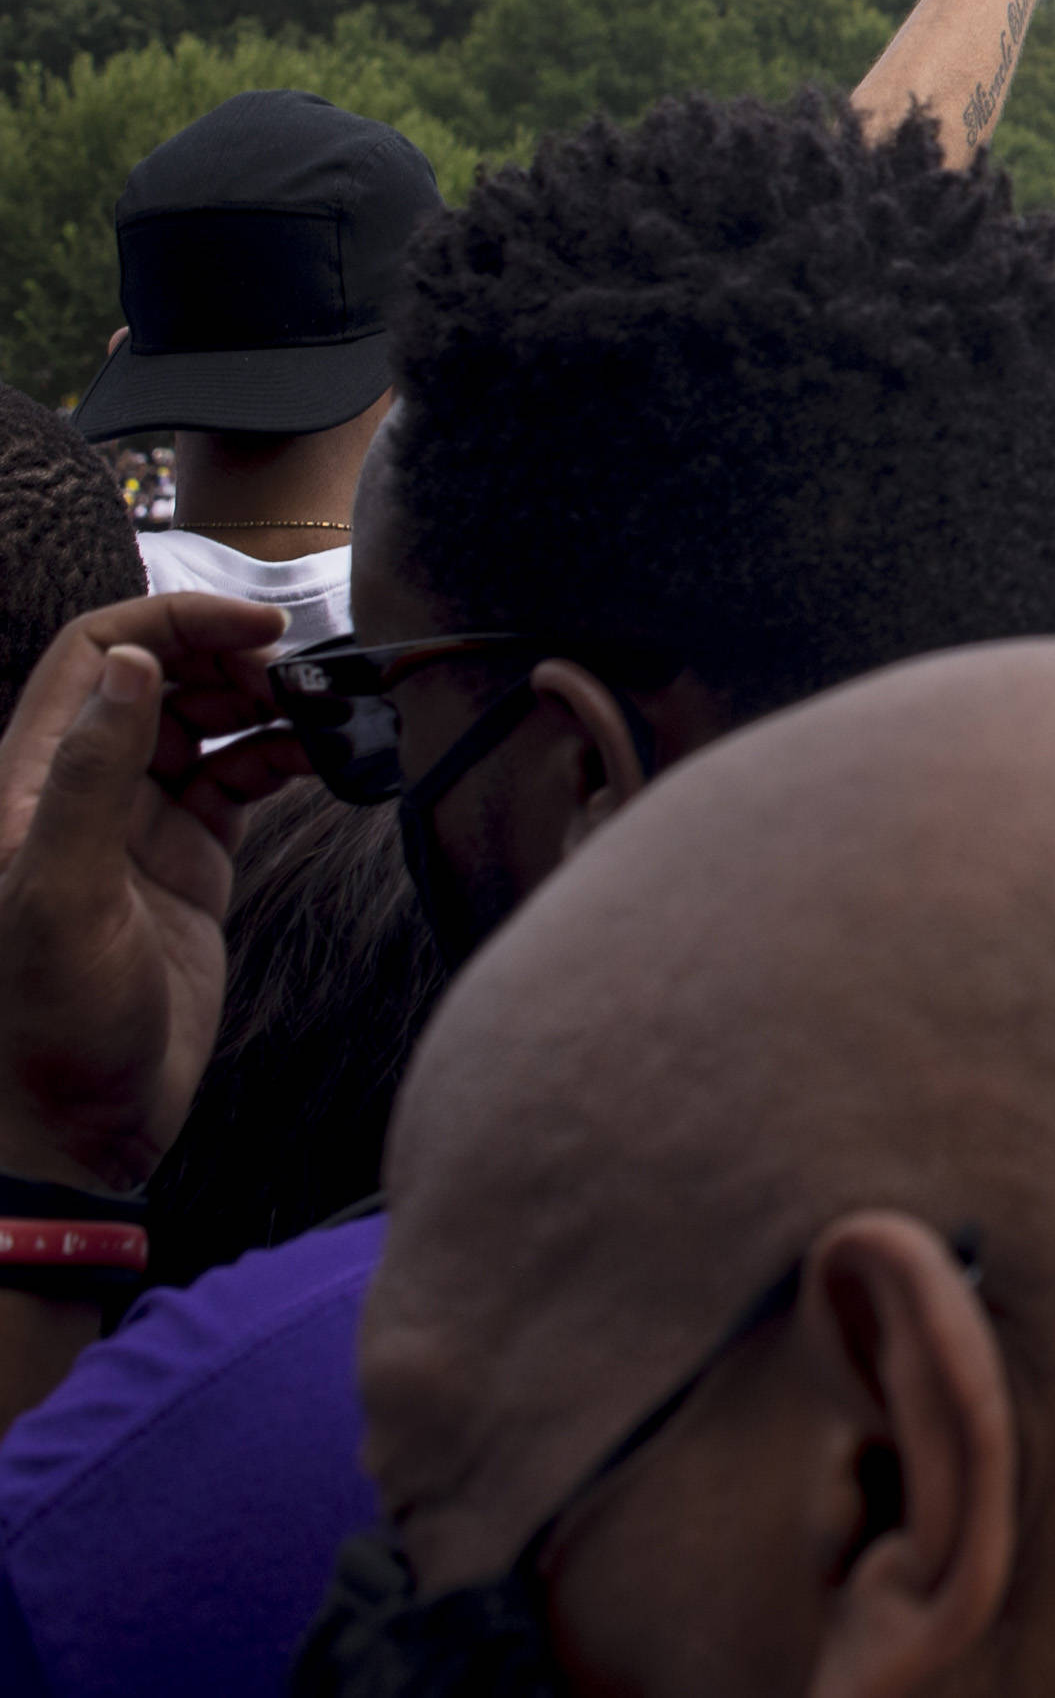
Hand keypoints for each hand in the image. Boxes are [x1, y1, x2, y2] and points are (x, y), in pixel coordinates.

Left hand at [0, 594, 302, 1191]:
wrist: (78, 1131)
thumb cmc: (49, 1029)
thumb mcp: (59, 899)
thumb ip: (87, 777)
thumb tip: (130, 663)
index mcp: (29, 784)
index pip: (96, 654)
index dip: (174, 622)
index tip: (260, 625)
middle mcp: (80, 792)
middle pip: (157, 676)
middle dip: (230, 656)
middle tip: (302, 675)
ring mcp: (137, 826)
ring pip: (205, 723)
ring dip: (266, 703)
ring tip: (327, 711)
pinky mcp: (187, 863)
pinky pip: (240, 779)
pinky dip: (287, 757)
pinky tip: (326, 759)